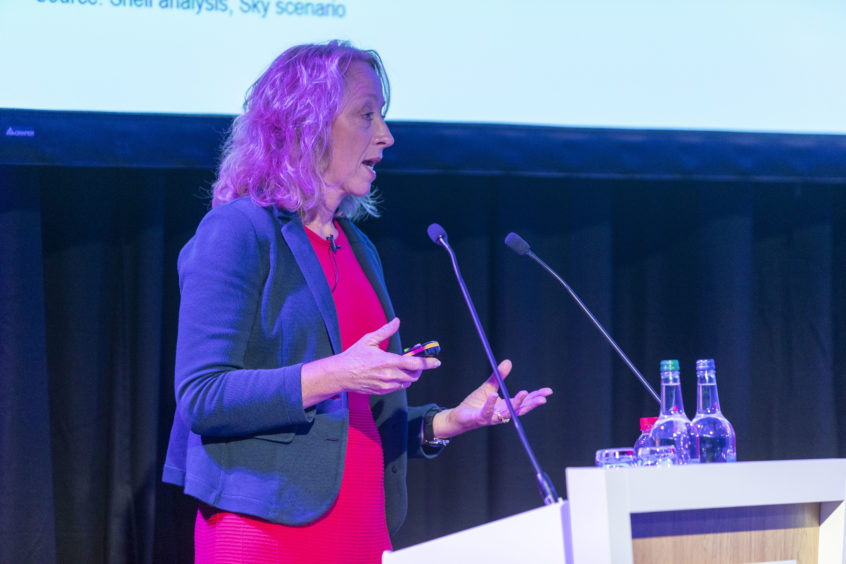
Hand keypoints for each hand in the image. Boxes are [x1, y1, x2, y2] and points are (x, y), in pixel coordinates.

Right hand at [301, 318, 439, 406]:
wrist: (340, 374)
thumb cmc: (354, 356)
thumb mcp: (369, 340)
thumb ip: (386, 331)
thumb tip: (397, 321)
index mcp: (389, 361)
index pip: (415, 363)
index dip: (428, 363)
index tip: (436, 362)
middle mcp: (390, 375)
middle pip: (414, 375)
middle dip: (418, 368)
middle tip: (415, 361)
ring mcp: (386, 385)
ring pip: (407, 382)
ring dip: (410, 375)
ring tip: (404, 366)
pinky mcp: (381, 391)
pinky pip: (398, 388)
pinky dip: (401, 381)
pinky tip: (394, 374)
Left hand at [433, 359, 552, 438]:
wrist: (459, 416)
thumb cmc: (476, 403)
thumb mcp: (489, 387)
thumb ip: (499, 376)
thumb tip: (508, 361)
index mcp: (506, 406)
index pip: (525, 402)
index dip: (536, 396)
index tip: (548, 392)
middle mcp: (502, 414)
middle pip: (520, 409)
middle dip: (532, 403)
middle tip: (543, 398)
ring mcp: (492, 417)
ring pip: (506, 412)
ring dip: (516, 403)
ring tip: (524, 393)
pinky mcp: (480, 418)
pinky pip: (487, 412)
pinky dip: (491, 404)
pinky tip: (494, 395)